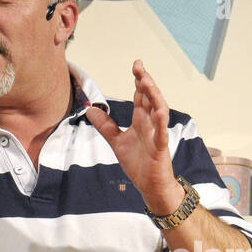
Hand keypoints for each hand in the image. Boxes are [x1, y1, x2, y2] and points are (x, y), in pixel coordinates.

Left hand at [85, 60, 182, 214]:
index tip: (135, 65)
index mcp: (141, 121)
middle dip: (145, 82)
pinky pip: (162, 134)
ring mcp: (157, 135)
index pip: (140, 96)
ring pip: (159, 111)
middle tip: (139, 67)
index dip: (138, 80)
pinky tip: (158, 112)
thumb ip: (105, 126)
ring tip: (146, 82)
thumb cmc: (139, 164)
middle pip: (150, 98)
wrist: (150, 186)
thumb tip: (90, 110)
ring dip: (154, 96)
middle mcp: (151, 124)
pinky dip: (161, 123)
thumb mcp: (116, 142)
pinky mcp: (161, 149)